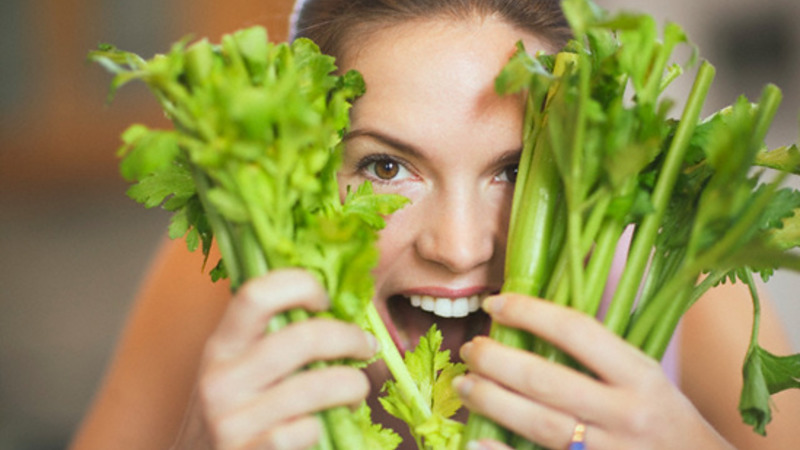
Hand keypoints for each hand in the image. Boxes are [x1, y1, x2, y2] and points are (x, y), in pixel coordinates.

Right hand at [173, 269, 377, 449]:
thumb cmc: (235, 416)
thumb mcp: (238, 372)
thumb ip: (273, 341)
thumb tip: (338, 308)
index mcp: (221, 346)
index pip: (257, 294)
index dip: (301, 285)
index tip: (326, 300)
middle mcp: (221, 379)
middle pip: (303, 339)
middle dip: (349, 338)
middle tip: (367, 346)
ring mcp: (232, 421)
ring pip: (315, 388)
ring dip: (353, 385)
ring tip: (357, 390)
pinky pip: (306, 430)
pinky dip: (323, 427)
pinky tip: (320, 428)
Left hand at [454, 294, 733, 449]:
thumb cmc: (668, 422)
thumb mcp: (647, 380)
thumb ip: (601, 356)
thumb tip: (533, 323)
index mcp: (641, 376)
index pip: (577, 331)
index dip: (530, 313)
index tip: (495, 303)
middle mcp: (627, 414)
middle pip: (546, 381)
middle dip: (496, 361)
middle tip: (470, 350)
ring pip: (539, 425)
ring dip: (492, 401)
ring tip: (464, 385)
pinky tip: (476, 440)